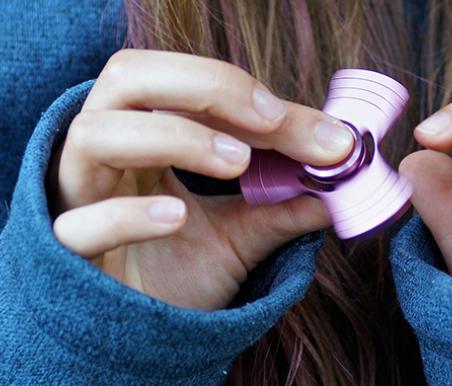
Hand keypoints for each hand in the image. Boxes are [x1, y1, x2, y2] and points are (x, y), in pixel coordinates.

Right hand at [49, 49, 353, 309]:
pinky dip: (128, 213)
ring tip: (235, 162)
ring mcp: (76, 199)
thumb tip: (344, 181)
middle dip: (206, 86)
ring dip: (173, 137)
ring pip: (95, 135)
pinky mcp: (64, 253)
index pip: (190, 91)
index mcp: (145, 136)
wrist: (137, 341)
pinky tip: (177, 217)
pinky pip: (78, 224)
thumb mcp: (240, 236)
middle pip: (128, 76)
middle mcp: (105, 154)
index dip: (252, 95)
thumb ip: (284, 206)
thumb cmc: (176, 275)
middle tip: (270, 119)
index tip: (319, 129)